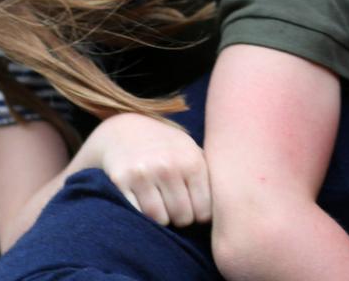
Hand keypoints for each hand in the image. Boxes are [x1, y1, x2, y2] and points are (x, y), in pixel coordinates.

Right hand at [82, 113, 211, 227]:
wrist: (124, 129)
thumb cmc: (165, 146)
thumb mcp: (191, 151)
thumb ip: (208, 174)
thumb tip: (228, 205)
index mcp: (192, 161)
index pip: (204, 210)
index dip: (200, 216)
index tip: (195, 210)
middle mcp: (169, 166)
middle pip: (182, 217)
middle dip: (181, 218)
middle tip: (176, 209)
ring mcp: (143, 173)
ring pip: (159, 219)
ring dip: (162, 218)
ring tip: (162, 207)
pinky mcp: (121, 180)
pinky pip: (137, 213)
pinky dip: (142, 215)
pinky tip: (144, 203)